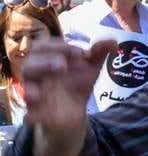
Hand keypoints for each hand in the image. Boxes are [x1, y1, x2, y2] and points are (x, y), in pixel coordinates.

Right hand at [23, 39, 116, 155]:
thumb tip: (113, 41)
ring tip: (52, 79)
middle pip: (29, 63)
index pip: (43, 46)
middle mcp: (38, 75)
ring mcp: (36, 93)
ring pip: (26, 84)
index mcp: (48, 60)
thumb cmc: (77, 83)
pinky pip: (29, 112)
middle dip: (45, 61)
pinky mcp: (36, 113)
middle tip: (62, 65)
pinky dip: (32, 112)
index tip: (81, 53)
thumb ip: (99, 53)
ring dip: (35, 81)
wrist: (73, 113)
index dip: (59, 46)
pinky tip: (36, 112)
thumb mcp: (90, 67)